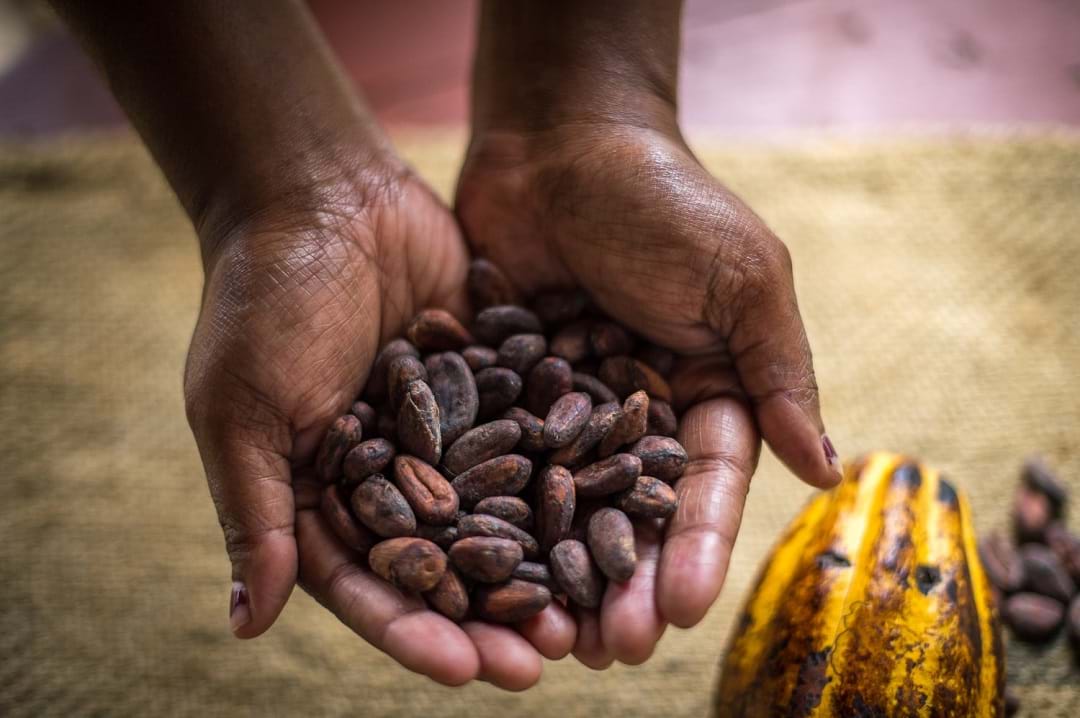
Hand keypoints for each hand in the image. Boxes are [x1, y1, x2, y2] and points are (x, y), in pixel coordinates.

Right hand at [183, 161, 573, 689]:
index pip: (370, 581)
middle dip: (489, 614)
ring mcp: (444, 429)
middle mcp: (388, 471)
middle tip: (543, 659)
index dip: (414, 630)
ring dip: (539, 558)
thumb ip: (256, 513)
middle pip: (444, 560)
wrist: (323, 193)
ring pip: (497, 509)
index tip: (466, 671)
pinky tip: (611, 508)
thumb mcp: (244, 407)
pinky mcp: (489, 381)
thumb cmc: (263, 299)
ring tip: (588, 605)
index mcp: (321, 491)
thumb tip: (247, 627)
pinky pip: (530, 436)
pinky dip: (564, 473)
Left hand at [455, 121, 841, 667]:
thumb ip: (779, 372)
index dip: (695, 548)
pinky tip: (472, 564)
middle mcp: (633, 410)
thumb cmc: (664, 199)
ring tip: (545, 636)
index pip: (704, 485)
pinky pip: (492, 458)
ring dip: (554, 568)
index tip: (681, 609)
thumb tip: (828, 470)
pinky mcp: (499, 390)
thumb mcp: (742, 278)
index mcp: (705, 390)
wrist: (560, 140)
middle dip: (623, 579)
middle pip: (630, 511)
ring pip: (560, 501)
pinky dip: (486, 510)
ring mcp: (562, 405)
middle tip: (608, 649)